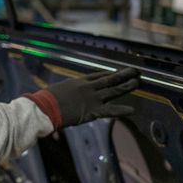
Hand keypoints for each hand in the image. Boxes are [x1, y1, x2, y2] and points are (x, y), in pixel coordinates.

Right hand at [25, 68, 139, 129]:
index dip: (109, 74)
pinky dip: (122, 110)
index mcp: (79, 82)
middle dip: (123, 75)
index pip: (98, 75)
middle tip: (135, 72)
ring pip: (113, 90)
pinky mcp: (93, 110)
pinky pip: (111, 111)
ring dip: (126, 86)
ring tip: (137, 82)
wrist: (45, 107)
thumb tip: (65, 96)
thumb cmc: (46, 100)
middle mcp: (88, 87)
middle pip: (109, 79)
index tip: (118, 72)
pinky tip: (133, 110)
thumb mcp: (57, 91)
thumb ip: (66, 93)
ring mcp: (92, 98)